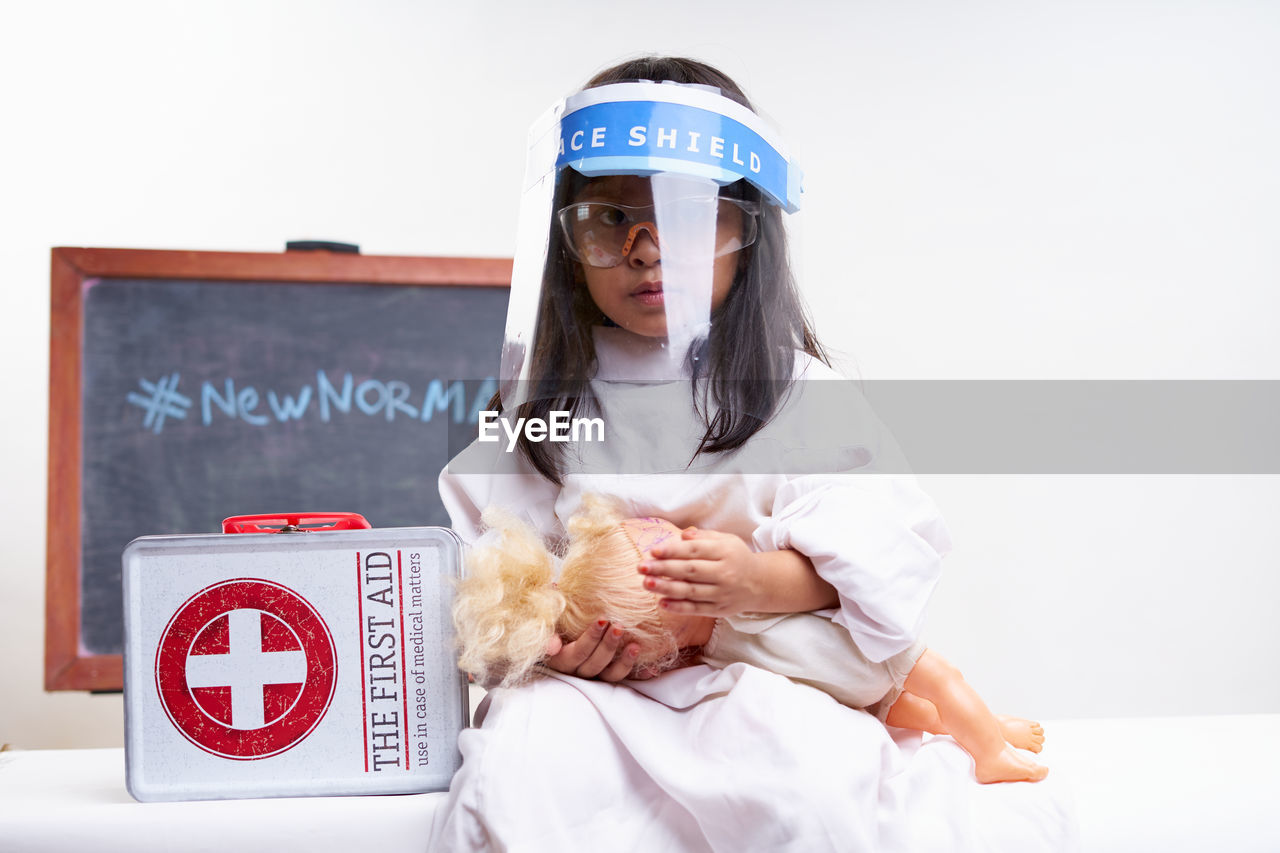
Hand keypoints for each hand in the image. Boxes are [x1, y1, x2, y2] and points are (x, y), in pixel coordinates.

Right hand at [543, 620, 648, 681]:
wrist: (560, 637)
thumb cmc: (554, 625)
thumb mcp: (547, 623)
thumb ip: (549, 626)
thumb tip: (553, 640)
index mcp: (562, 660)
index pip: (578, 653)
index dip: (591, 638)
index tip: (603, 619)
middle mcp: (579, 672)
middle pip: (595, 664)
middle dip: (608, 646)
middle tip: (619, 626)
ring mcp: (596, 676)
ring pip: (610, 676)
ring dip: (624, 662)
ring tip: (636, 646)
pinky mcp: (609, 677)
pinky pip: (627, 680)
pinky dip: (639, 675)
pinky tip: (652, 669)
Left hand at [638, 527, 764, 616]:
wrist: (760, 584)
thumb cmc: (736, 557)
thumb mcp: (726, 540)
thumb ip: (704, 536)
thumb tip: (683, 534)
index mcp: (725, 552)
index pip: (695, 550)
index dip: (673, 550)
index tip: (653, 551)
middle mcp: (725, 573)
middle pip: (690, 571)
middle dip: (663, 569)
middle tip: (641, 567)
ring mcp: (722, 593)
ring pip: (690, 591)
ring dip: (666, 588)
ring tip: (646, 583)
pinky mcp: (719, 610)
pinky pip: (696, 609)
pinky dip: (678, 607)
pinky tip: (661, 603)